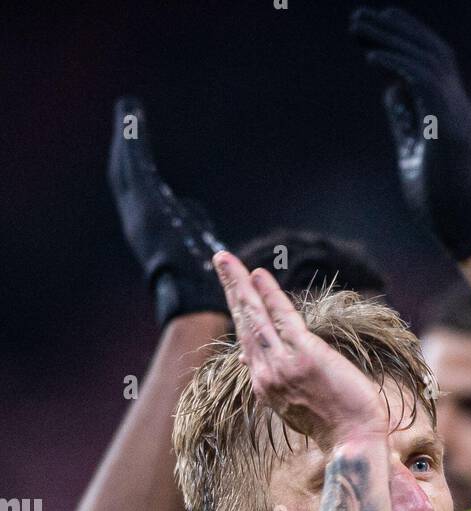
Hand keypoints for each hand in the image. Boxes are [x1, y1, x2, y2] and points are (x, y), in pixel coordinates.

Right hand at [108, 97, 227, 327]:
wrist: (194, 295)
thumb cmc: (201, 279)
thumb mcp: (197, 242)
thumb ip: (190, 221)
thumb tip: (190, 210)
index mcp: (148, 230)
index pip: (135, 190)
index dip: (131, 166)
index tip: (131, 143)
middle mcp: (136, 220)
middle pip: (125, 174)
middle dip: (124, 145)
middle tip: (126, 114)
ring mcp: (137, 213)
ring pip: (126, 167)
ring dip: (126, 136)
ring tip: (128, 108)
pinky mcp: (144, 204)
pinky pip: (134, 165)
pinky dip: (131, 140)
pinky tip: (131, 116)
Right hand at [213, 252, 387, 448]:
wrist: (354, 442)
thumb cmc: (338, 427)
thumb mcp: (301, 408)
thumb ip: (284, 385)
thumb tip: (262, 367)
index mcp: (268, 389)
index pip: (250, 347)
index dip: (244, 320)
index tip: (239, 300)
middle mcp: (267, 376)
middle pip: (245, 327)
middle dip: (233, 292)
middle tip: (221, 262)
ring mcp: (283, 366)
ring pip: (255, 318)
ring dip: (240, 286)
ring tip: (227, 260)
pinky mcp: (304, 356)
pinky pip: (282, 317)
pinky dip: (270, 295)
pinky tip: (259, 276)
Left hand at [350, 6, 470, 260]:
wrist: (459, 230)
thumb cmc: (437, 200)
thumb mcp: (413, 152)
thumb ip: (405, 120)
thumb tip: (392, 90)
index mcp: (452, 111)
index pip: (434, 60)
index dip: (407, 38)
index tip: (376, 26)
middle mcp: (458, 105)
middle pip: (430, 50)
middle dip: (394, 29)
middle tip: (358, 18)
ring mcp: (456, 114)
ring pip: (425, 59)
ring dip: (390, 39)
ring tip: (358, 27)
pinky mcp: (447, 127)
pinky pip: (422, 82)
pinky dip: (396, 64)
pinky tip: (372, 58)